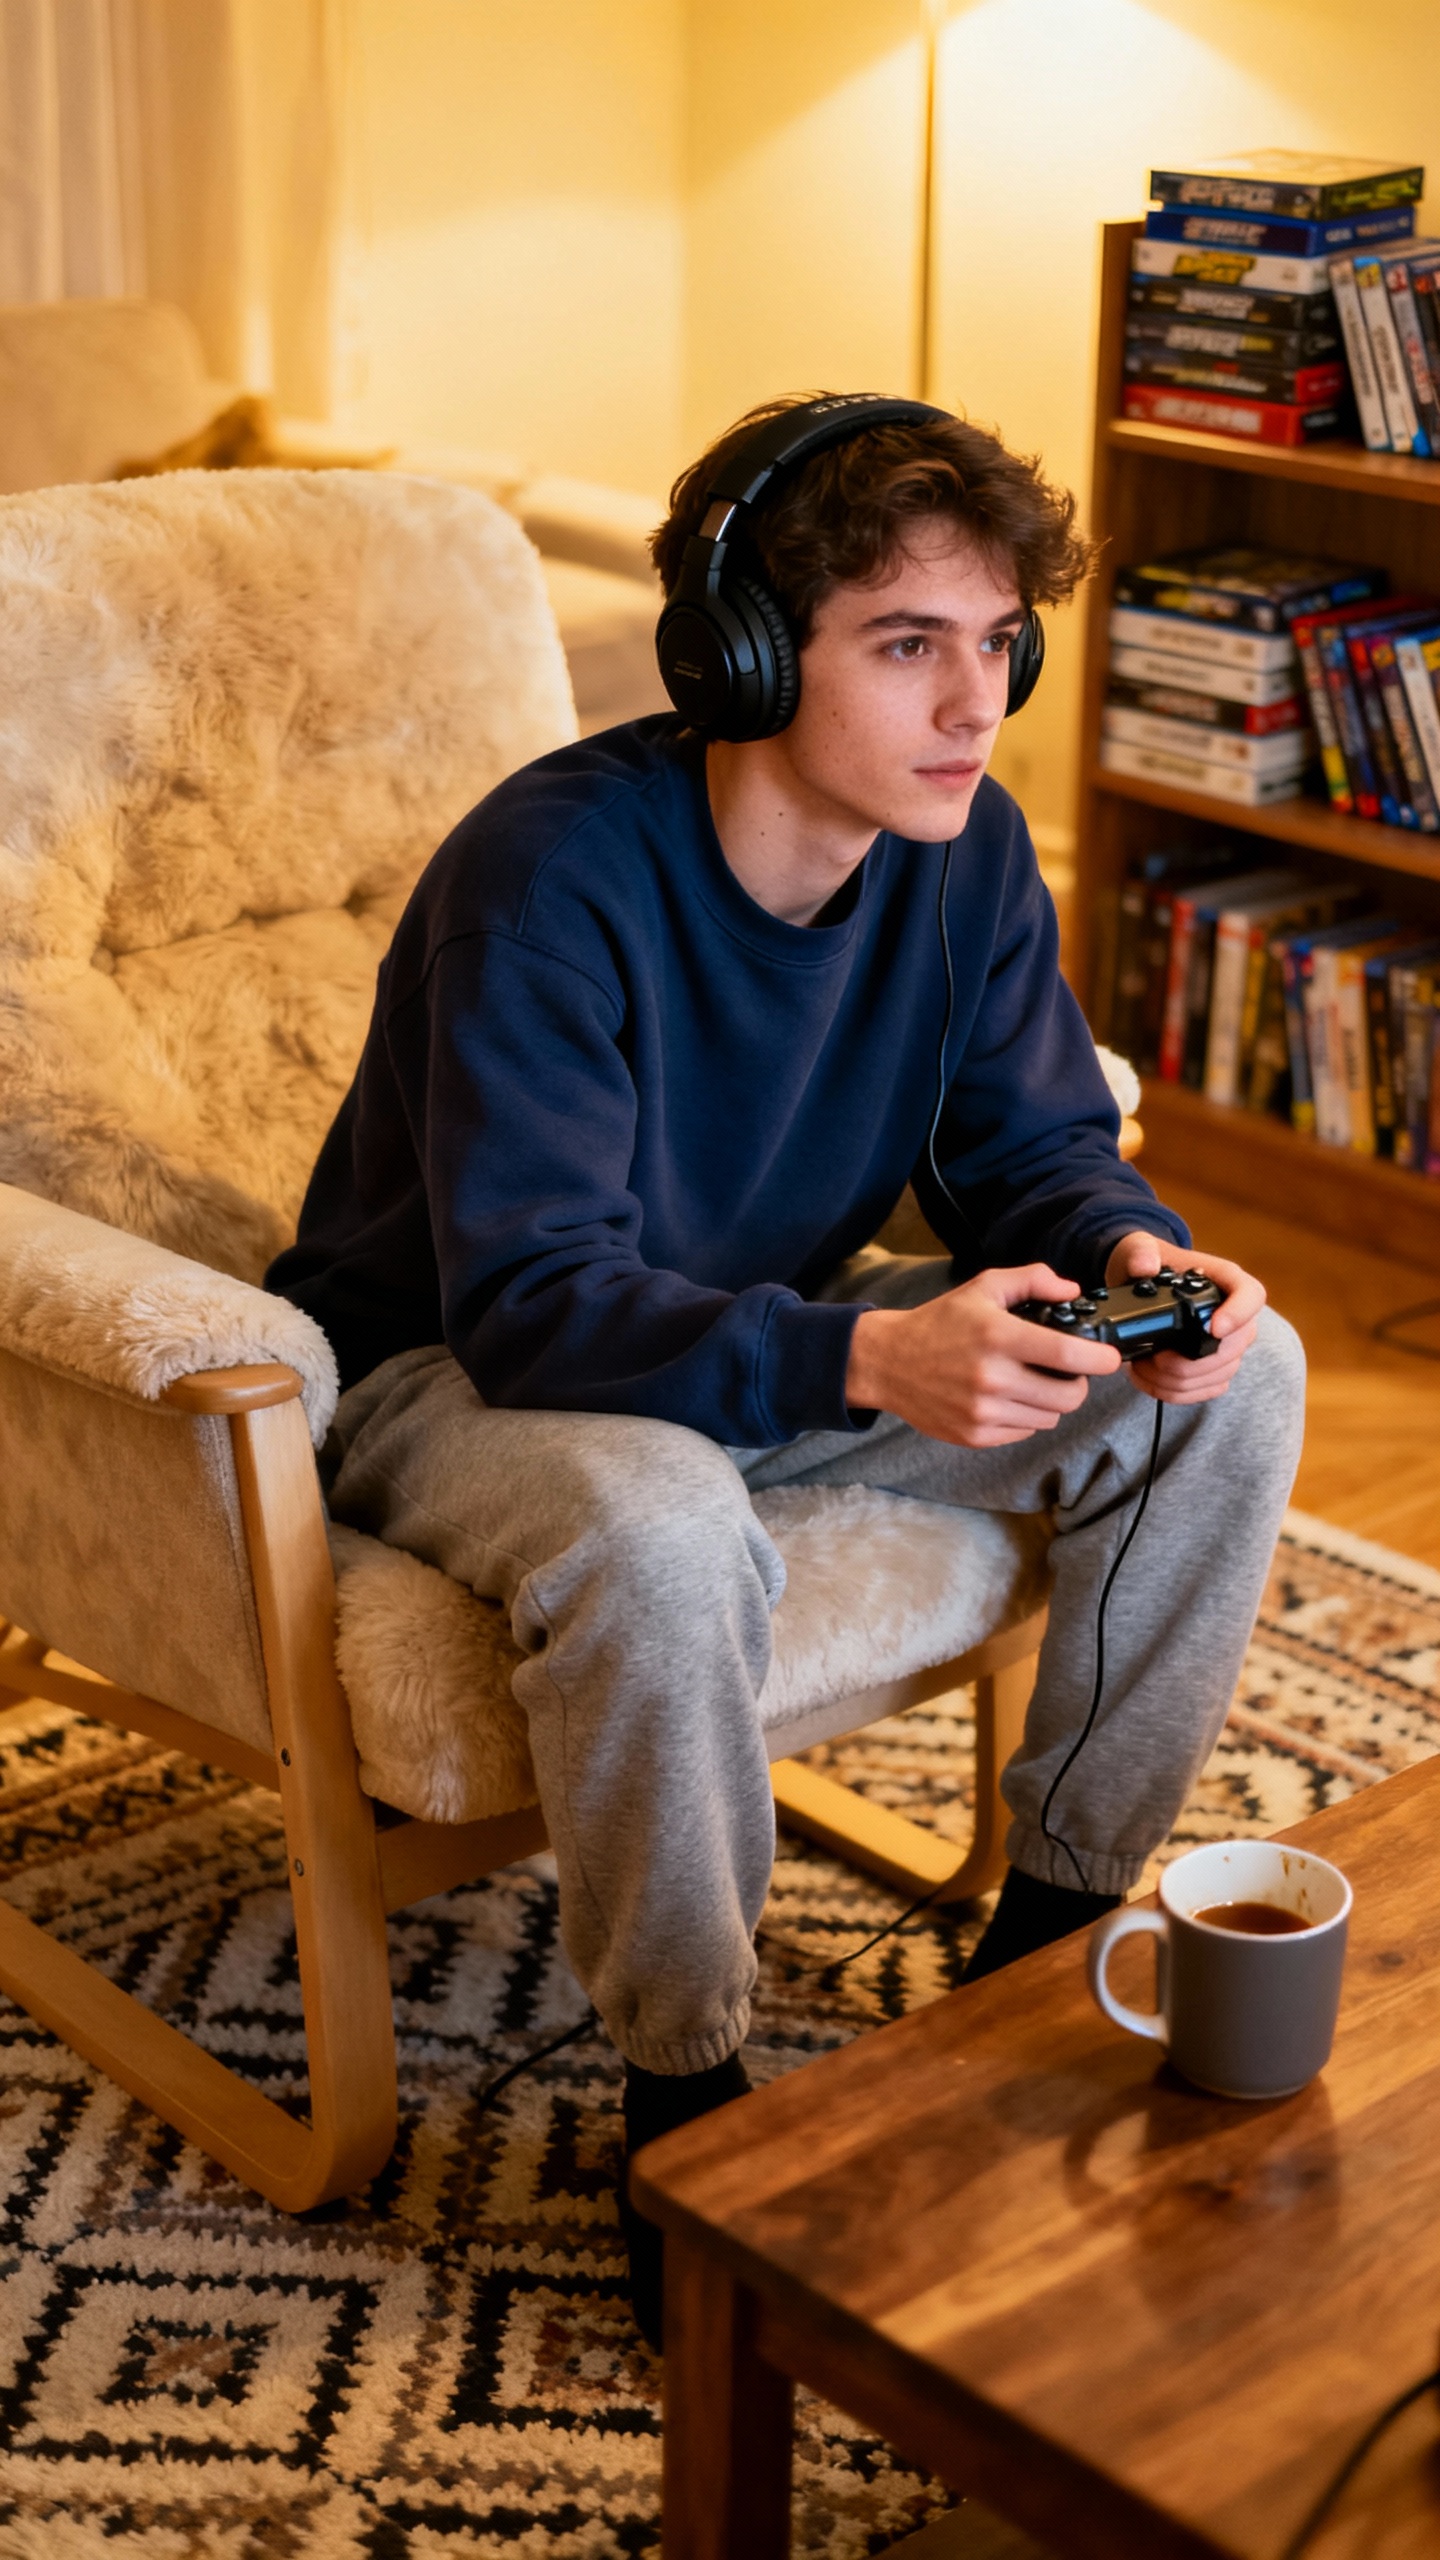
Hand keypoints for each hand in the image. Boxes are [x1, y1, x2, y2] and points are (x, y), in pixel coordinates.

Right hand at [845, 1263, 1120, 1446]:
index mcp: (998, 1336)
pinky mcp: (975, 1435)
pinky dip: (1025, 1416)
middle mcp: (992, 1378)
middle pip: (1069, 1397)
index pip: (1069, 1354)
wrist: (888, 1362)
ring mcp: (983, 1411)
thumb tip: (1072, 1291)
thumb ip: (1031, 1280)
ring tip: (1030, 1382)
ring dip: (1050, 1401)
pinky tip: (1007, 1397)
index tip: (1109, 1357)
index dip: (1101, 1358)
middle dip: (1077, 1383)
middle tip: (1066, 1371)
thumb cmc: (939, 1322)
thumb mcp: (982, 1288)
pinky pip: (1025, 1431)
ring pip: (1050, 1417)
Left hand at [1104, 1232, 1265, 1406]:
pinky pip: (1207, 1390)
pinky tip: (1149, 1381)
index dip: (1239, 1314)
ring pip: (1217, 1375)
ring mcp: (1229, 1345)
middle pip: (1233, 1348)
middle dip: (1188, 1361)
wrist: (1140, 1286)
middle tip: (1152, 1357)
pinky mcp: (1215, 1369)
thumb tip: (1143, 1267)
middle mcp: (1236, 1315)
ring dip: (1175, 1381)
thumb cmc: (1149, 1264)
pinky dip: (1175, 1392)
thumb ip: (1140, 1253)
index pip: (1252, 1295)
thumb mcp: (1138, 1249)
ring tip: (1141, 1368)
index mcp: (1226, 1280)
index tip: (1213, 1328)